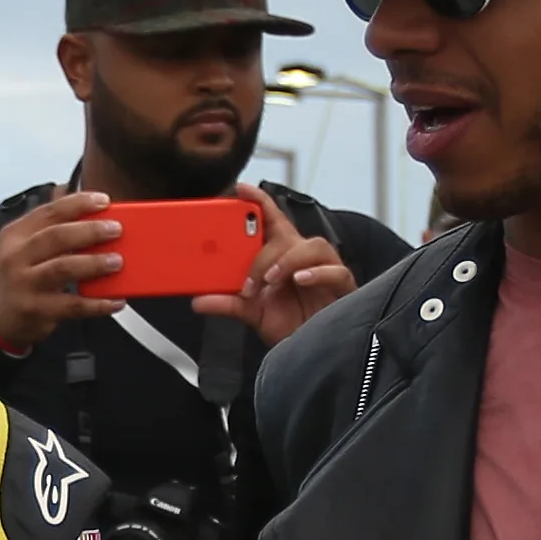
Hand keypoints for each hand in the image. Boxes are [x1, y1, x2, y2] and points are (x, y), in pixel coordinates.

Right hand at [0, 189, 125, 352]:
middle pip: (55, 237)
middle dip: (89, 231)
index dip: (77, 204)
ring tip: (116, 261)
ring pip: (63, 269)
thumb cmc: (19, 277)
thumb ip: (50, 226)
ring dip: (93, 263)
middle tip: (115, 229)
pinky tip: (115, 300)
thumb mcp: (23, 247)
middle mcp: (16, 258)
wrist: (1, 319)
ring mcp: (25, 285)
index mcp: (15, 235)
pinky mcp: (37, 310)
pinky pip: (72, 305)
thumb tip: (84, 203)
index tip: (103, 201)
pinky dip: (97, 303)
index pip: (48, 212)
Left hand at [192, 186, 358, 346]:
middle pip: (287, 234)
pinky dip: (318, 273)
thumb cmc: (288, 323)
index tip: (240, 189)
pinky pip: (336, 271)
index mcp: (282, 255)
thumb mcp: (252, 312)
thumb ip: (228, 304)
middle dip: (265, 251)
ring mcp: (325, 269)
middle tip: (249, 278)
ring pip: (314, 246)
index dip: (259, 201)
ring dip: (289, 260)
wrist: (311, 349)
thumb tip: (198, 301)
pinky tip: (300, 280)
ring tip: (272, 278)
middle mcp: (304, 257)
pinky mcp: (342, 286)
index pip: (272, 220)